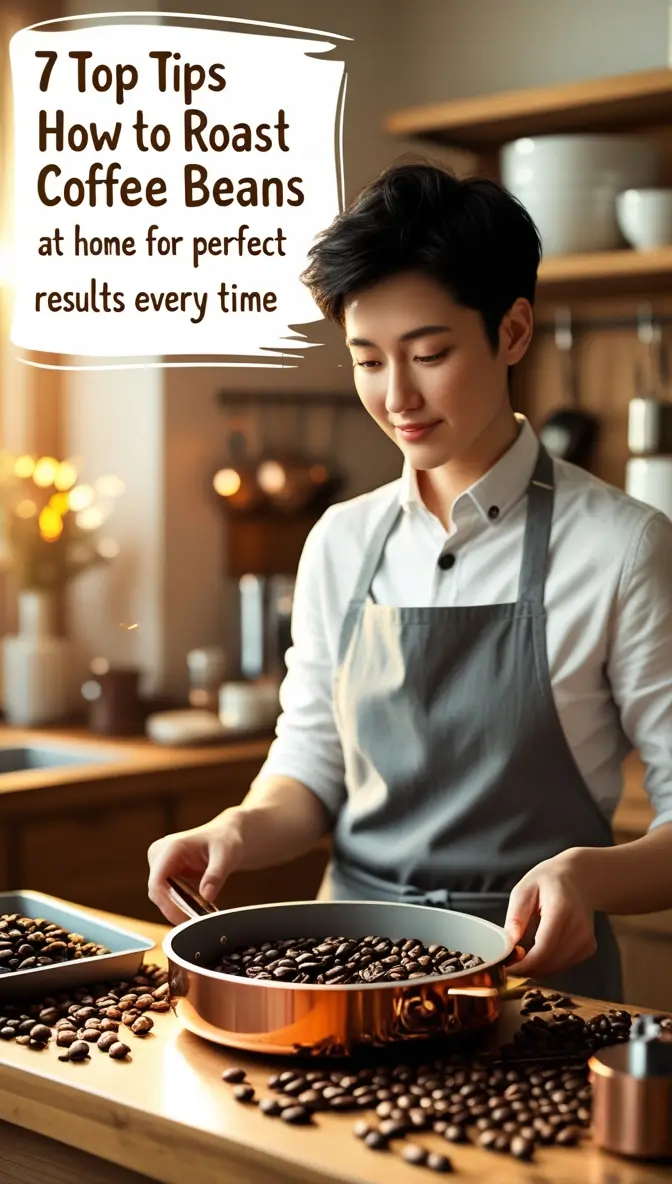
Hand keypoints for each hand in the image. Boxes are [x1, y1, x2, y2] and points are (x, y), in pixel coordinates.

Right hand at [147, 809, 244, 923]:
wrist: (225, 836)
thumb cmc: (225, 840)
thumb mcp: (226, 856)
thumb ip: (215, 875)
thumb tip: (207, 896)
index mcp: (170, 848)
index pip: (157, 883)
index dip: (168, 905)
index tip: (186, 919)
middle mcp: (159, 855)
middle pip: (157, 893)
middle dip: (175, 910)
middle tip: (197, 921)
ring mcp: (160, 865)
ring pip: (161, 898)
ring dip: (178, 909)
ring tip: (199, 916)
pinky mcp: (164, 874)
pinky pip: (167, 896)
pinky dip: (180, 905)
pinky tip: (196, 909)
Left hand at [504, 852, 595, 979]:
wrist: (578, 879)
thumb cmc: (547, 882)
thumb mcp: (524, 890)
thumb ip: (516, 917)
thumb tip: (508, 945)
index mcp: (562, 909)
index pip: (544, 948)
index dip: (524, 964)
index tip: (506, 968)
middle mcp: (579, 927)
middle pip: (550, 963)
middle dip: (526, 969)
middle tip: (508, 963)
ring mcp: (587, 939)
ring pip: (556, 968)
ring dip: (536, 969)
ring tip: (520, 955)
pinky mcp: (589, 948)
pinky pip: (564, 966)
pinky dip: (548, 965)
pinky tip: (538, 952)